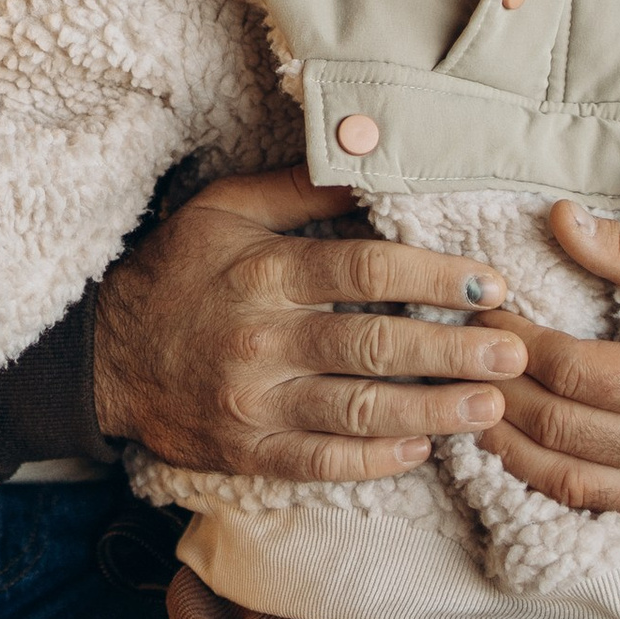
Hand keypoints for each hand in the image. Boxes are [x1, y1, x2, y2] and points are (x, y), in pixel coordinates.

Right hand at [90, 167, 525, 485]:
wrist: (105, 355)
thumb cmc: (177, 270)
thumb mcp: (225, 208)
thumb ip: (300, 189)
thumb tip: (371, 156)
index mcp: (264, 272)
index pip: (364, 271)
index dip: (434, 276)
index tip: (490, 281)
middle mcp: (262, 341)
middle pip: (372, 346)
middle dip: (452, 351)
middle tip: (514, 350)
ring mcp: (253, 403)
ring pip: (357, 412)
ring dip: (432, 411)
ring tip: (491, 407)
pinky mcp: (247, 451)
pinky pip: (321, 462)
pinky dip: (375, 460)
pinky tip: (422, 449)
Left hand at [473, 206, 619, 518]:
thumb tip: (559, 219)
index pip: (575, 373)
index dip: (518, 344)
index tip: (485, 313)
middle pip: (559, 426)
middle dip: (499, 387)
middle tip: (461, 353)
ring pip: (563, 477)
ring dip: (505, 440)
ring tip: (469, 399)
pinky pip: (588, 500)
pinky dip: (537, 474)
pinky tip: (508, 441)